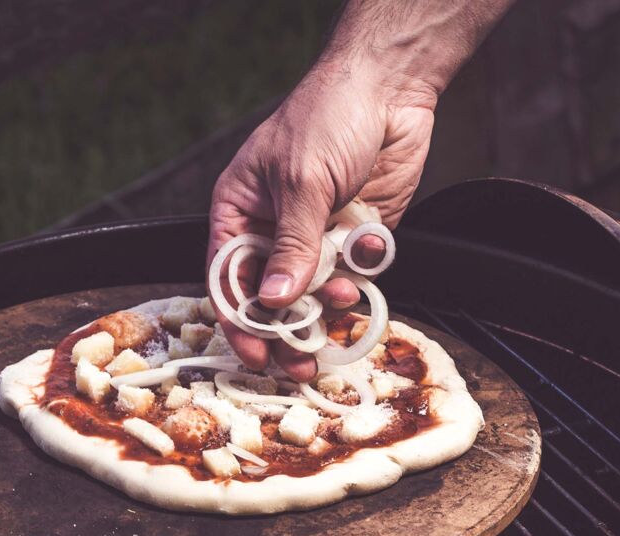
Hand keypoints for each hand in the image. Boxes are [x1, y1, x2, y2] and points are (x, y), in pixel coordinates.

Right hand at [206, 64, 435, 380]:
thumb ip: (291, 246)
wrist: (390, 86)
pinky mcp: (352, 241)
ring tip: (343, 298)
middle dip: (286, 331)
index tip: (255, 354)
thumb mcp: (301, 181)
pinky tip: (365, 256)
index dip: (240, 321)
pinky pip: (352, 278)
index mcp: (240, 213)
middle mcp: (274, 232)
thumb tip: (275, 300)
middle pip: (271, 299)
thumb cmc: (327, 115)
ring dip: (328, 306)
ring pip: (314, 296)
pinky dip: (359, 279)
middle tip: (301, 365)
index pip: (228, 279)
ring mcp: (314, 239)